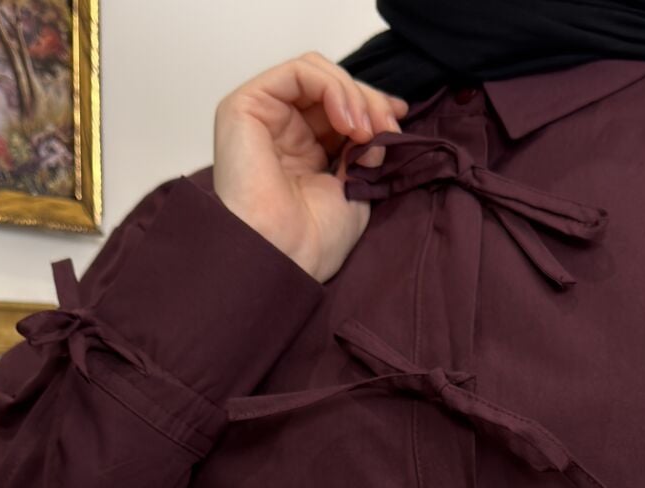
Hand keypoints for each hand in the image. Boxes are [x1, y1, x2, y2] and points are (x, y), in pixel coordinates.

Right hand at [213, 50, 408, 281]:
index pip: (337, 108)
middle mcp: (279, 130)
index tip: (398, 121)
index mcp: (301, 152)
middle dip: (367, 100)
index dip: (370, 107)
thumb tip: (382, 126)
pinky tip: (347, 120)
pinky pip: (297, 73)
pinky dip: (331, 87)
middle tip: (387, 128)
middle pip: (328, 87)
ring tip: (366, 129)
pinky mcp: (246, 105)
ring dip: (352, 94)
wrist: (284, 257)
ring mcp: (262, 116)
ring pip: (315, 74)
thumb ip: (366, 152)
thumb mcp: (355, 189)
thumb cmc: (312, 240)